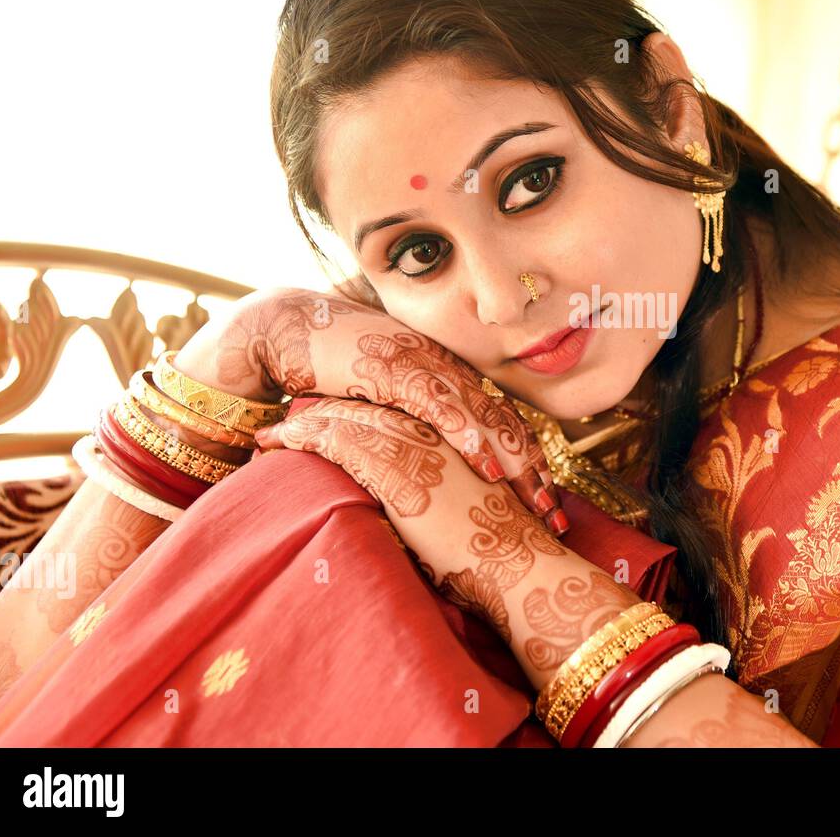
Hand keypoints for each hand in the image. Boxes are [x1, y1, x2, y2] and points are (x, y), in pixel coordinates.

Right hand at [173, 287, 564, 528]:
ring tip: (534, 496)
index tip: (548, 501)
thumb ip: (410, 422)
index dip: (528, 459)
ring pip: (480, 413)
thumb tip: (429, 465)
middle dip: (533, 469)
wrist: (284, 324)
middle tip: (555, 515)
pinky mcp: (391, 367)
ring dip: (510, 456)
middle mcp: (442, 368)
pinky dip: (461, 430)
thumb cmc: (331, 364)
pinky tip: (482, 459)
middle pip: (502, 420)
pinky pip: (434, 402)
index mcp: (445, 375)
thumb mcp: (381, 397)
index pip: (499, 420)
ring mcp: (421, 365)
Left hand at [253, 397, 593, 649]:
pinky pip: (333, 440)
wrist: (520, 563)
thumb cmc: (502, 557)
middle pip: (366, 411)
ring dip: (303, 424)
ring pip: (344, 420)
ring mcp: (410, 444)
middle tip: (285, 419)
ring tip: (269, 431)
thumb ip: (447, 508)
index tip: (327, 425)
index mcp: (450, 444)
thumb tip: (429, 523)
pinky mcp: (391, 464)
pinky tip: (272, 442)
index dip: (358, 419)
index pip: (393, 420)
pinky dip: (298, 439)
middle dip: (324, 413)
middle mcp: (430, 434)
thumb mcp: (472, 520)